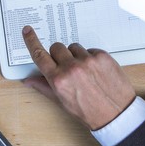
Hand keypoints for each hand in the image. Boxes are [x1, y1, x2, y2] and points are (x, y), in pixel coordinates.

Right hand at [21, 25, 135, 129]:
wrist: (116, 114)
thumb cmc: (89, 111)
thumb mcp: (62, 101)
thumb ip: (43, 86)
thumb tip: (29, 80)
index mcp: (58, 80)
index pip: (39, 55)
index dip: (31, 41)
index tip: (27, 31)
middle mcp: (71, 68)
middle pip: (56, 47)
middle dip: (59, 55)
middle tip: (66, 67)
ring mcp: (87, 61)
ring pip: (73, 47)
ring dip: (75, 55)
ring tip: (83, 71)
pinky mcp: (102, 56)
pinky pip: (90, 49)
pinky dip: (90, 57)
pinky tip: (94, 70)